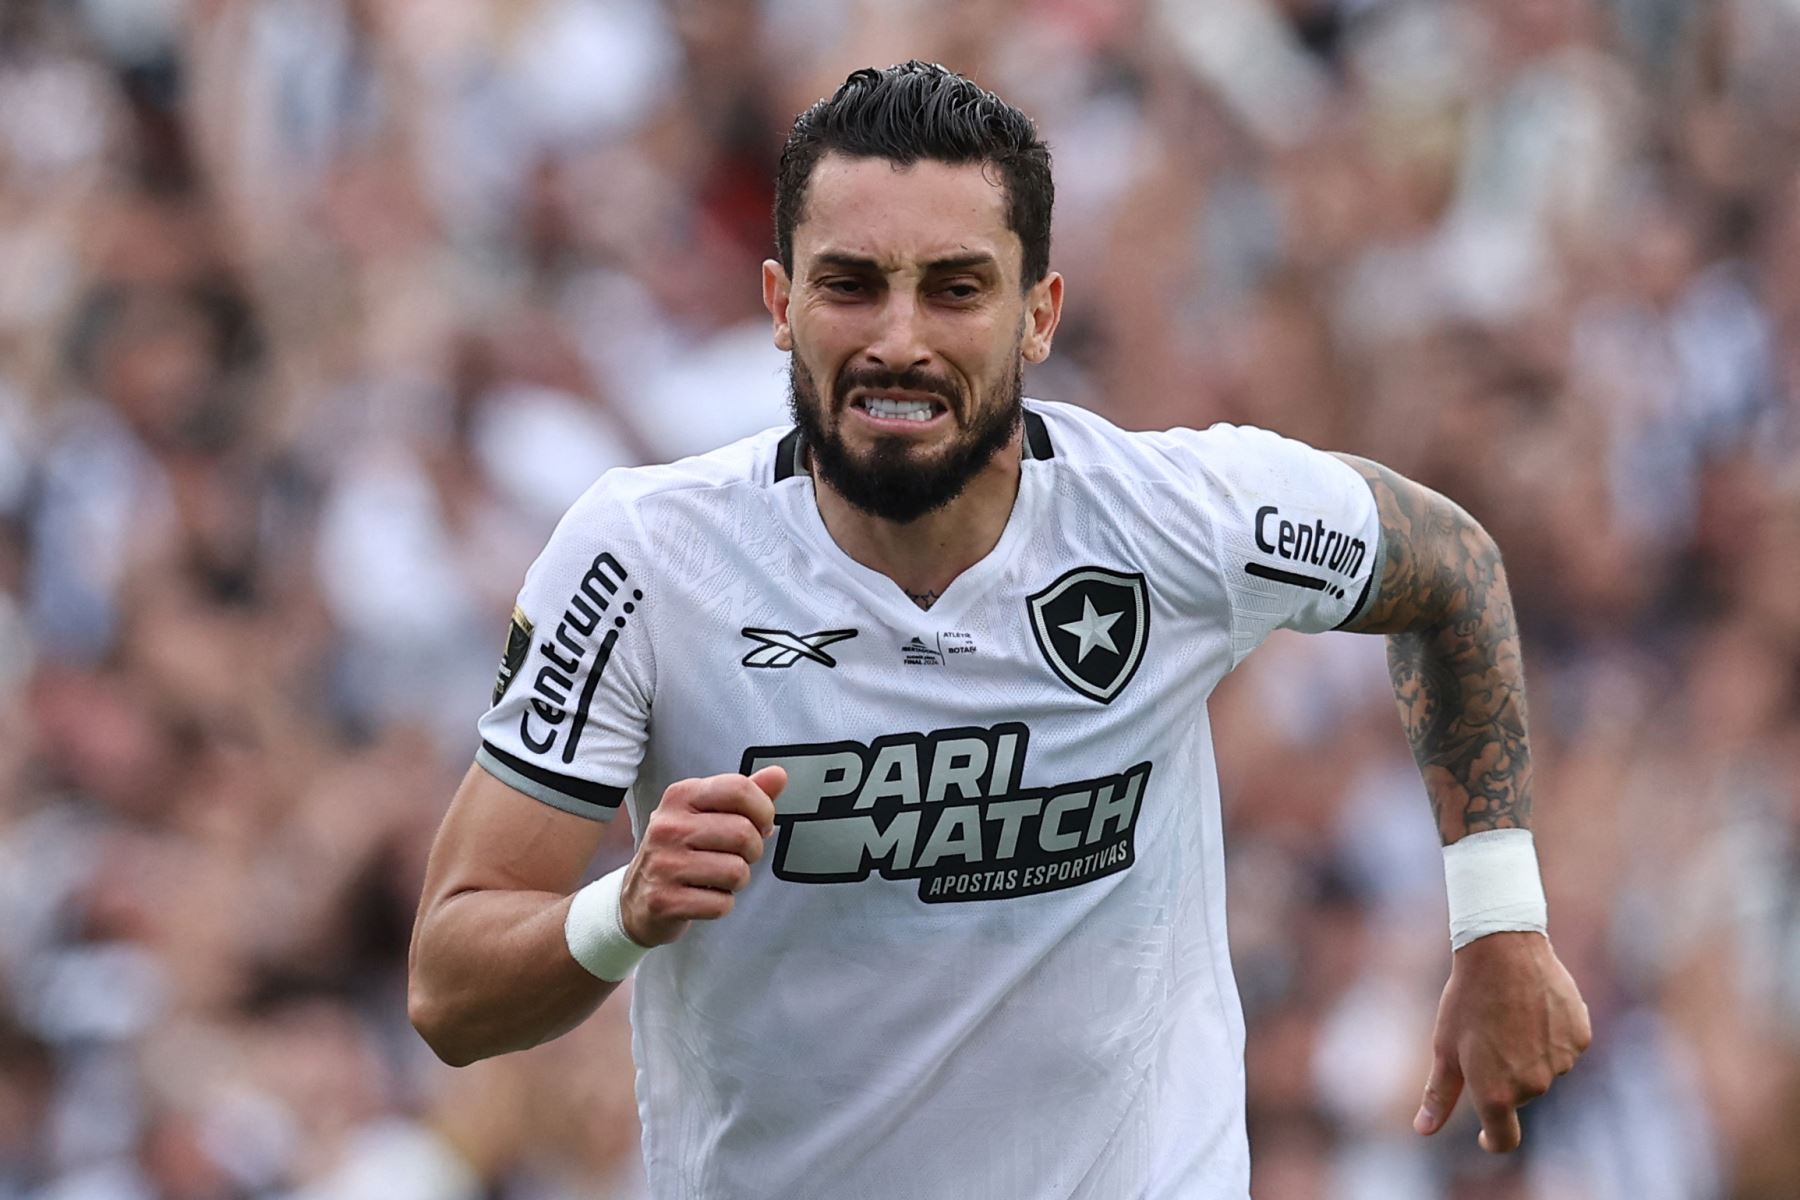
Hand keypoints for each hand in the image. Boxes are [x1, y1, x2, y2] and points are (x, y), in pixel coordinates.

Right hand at [620, 767, 784, 945]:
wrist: (636, 897)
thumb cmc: (681, 850)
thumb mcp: (708, 814)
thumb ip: (745, 795)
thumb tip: (778, 775)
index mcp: (681, 796)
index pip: (739, 789)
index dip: (763, 810)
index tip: (760, 824)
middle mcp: (668, 826)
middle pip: (744, 833)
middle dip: (752, 851)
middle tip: (736, 856)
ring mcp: (663, 863)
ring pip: (737, 871)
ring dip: (737, 881)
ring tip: (717, 877)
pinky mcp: (663, 900)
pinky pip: (721, 904)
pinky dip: (721, 904)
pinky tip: (703, 896)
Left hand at [1414, 931, 1591, 1151]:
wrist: (1504, 950)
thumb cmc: (1467, 999)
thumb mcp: (1444, 1048)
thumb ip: (1438, 1095)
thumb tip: (1423, 1130)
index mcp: (1496, 1094)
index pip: (1503, 1138)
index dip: (1492, 1140)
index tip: (1485, 1135)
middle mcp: (1533, 1086)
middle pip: (1519, 1096)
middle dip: (1503, 1076)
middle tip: (1487, 1035)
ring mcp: (1561, 1063)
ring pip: (1543, 1069)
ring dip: (1527, 1054)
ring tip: (1509, 1015)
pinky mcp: (1580, 1038)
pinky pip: (1563, 1047)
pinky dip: (1550, 1035)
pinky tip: (1534, 1007)